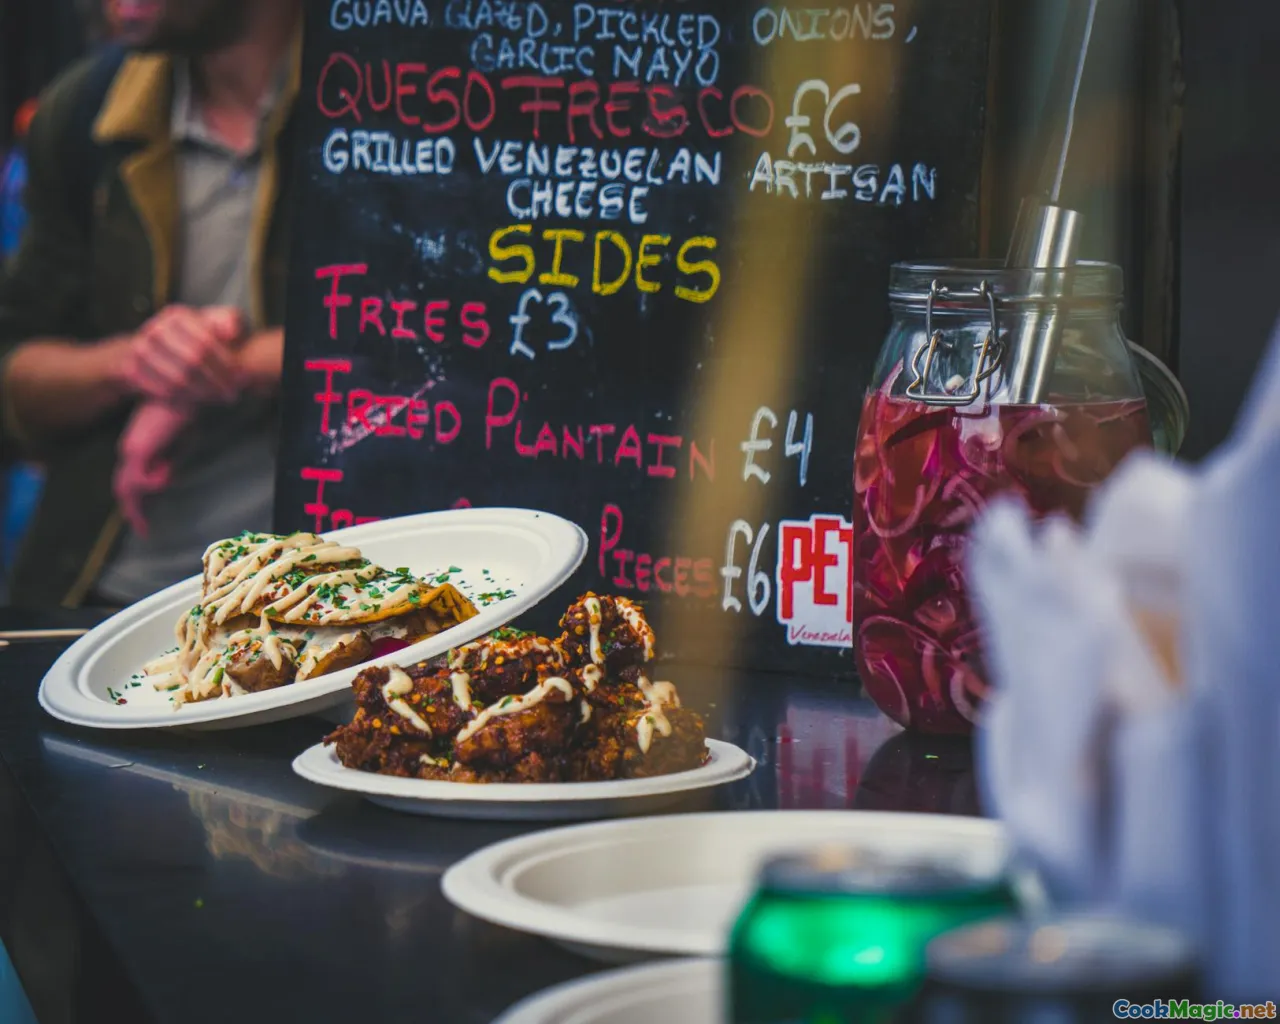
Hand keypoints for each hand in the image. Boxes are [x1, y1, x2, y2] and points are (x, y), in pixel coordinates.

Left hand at [113, 401, 192, 536]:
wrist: (184, 392)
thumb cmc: (186, 413)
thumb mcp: (180, 442)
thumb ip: (169, 461)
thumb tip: (162, 481)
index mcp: (138, 445)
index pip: (129, 477)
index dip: (134, 499)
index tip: (142, 517)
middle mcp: (130, 448)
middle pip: (123, 486)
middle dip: (132, 511)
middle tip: (144, 530)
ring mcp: (131, 449)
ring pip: (127, 487)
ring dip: (138, 505)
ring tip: (145, 524)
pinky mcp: (138, 449)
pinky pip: (139, 479)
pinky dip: (152, 484)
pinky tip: (165, 479)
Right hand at [120, 306, 246, 404]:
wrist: (149, 347)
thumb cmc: (192, 337)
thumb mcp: (212, 322)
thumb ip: (227, 321)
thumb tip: (231, 332)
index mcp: (177, 316)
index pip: (205, 342)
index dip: (225, 363)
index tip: (239, 378)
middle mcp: (156, 329)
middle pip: (192, 362)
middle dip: (216, 381)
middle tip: (231, 395)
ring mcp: (140, 348)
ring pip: (178, 379)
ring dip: (202, 393)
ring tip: (218, 399)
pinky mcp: (130, 368)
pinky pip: (160, 390)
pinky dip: (182, 400)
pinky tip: (197, 402)